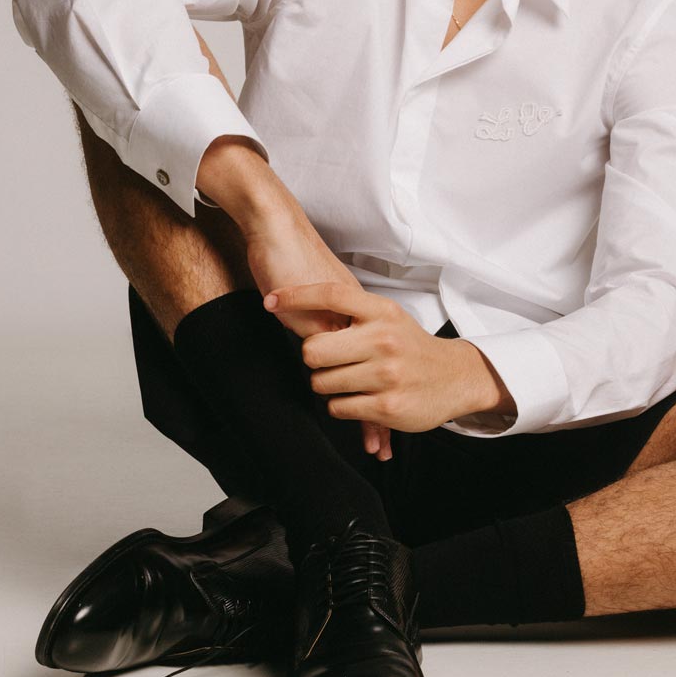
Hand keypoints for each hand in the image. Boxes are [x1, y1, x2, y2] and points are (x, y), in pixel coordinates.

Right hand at [240, 202, 392, 459]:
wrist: (276, 229)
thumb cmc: (290, 256)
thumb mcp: (311, 295)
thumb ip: (324, 317)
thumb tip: (327, 340)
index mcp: (361, 312)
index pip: (383, 360)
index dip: (390, 389)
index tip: (399, 418)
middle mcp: (359, 321)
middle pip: (379, 376)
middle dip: (379, 412)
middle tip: (383, 444)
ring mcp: (342, 326)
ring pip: (366, 382)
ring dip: (367, 416)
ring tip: (377, 446)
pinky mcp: (321, 329)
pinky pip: (340, 376)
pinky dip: (352, 406)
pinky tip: (359, 431)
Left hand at [262, 282, 499, 434]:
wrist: (455, 377)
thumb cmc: (411, 346)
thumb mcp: (389, 317)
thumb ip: (353, 312)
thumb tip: (300, 304)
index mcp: (382, 312)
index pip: (331, 295)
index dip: (296, 296)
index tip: (271, 300)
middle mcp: (384, 339)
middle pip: (313, 349)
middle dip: (314, 359)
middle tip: (330, 360)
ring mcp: (386, 374)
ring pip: (321, 383)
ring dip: (328, 384)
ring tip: (351, 379)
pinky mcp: (386, 406)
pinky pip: (337, 407)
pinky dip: (341, 405)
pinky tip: (361, 398)